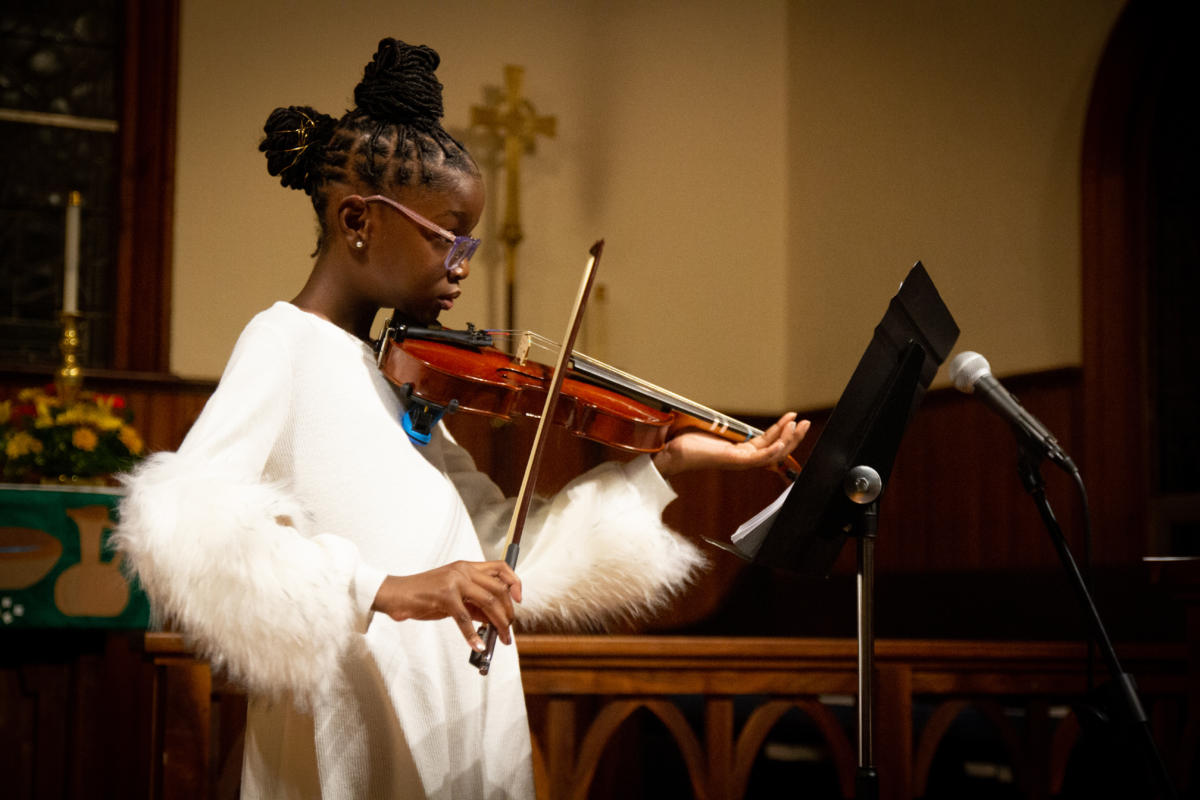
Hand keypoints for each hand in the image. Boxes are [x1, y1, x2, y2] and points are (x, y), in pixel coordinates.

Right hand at [372, 560, 522, 650]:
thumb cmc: (423, 595)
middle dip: (508, 611)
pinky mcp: (444, 596)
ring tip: (501, 638)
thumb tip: (494, 618)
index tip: (519, 600)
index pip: (500, 568)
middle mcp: (463, 570)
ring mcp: (454, 582)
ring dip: (499, 623)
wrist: (396, 593)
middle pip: (498, 588)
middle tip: (508, 629)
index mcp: (466, 567)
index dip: (514, 583)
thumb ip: (473, 603)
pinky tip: (477, 645)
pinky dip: (473, 635)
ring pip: (488, 601)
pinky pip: (465, 619)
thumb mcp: (453, 596)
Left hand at [652, 412, 809, 476]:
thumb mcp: (709, 429)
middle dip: (793, 436)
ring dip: (789, 440)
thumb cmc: (684, 444)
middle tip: (805, 422)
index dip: (781, 431)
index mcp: (738, 452)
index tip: (792, 418)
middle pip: (776, 449)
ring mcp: (740, 461)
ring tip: (800, 425)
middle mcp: (742, 458)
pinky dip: (776, 448)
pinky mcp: (736, 460)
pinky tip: (785, 439)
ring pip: (774, 453)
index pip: (768, 443)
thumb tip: (721, 414)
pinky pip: (762, 457)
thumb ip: (720, 424)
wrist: (669, 454)